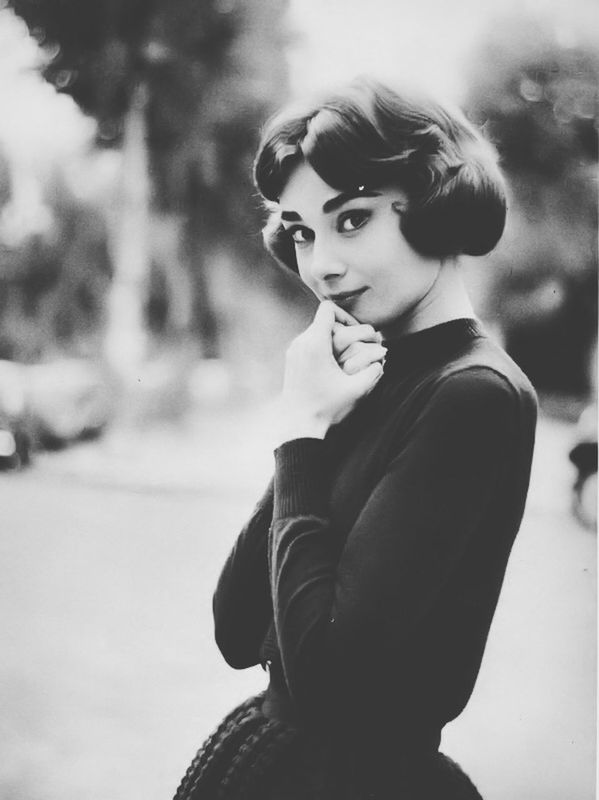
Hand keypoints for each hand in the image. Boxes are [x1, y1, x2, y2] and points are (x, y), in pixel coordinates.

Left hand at [277, 301, 383, 443]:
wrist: (299, 423)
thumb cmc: (328, 407)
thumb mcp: (356, 389)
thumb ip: (373, 371)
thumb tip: (384, 355)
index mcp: (315, 343)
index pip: (328, 309)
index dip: (346, 315)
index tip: (357, 331)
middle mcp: (301, 342)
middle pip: (323, 319)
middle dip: (343, 327)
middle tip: (358, 342)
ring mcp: (293, 349)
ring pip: (316, 329)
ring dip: (333, 337)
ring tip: (347, 354)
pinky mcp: (291, 358)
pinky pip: (308, 341)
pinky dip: (322, 345)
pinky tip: (333, 363)